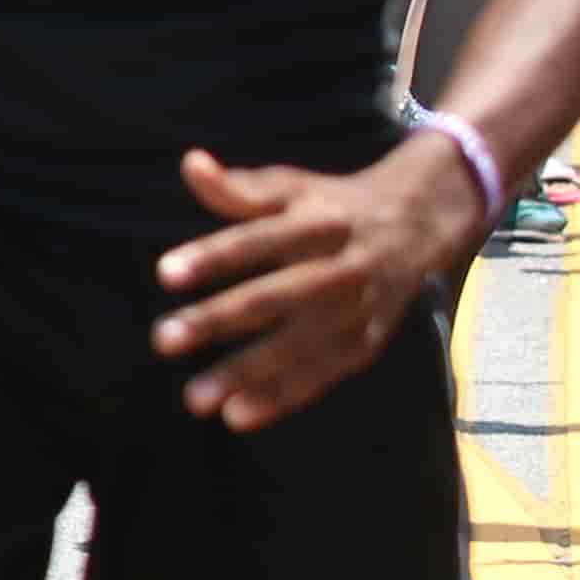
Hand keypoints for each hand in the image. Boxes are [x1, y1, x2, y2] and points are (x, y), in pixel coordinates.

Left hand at [151, 132, 488, 428]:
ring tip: (196, 399)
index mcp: (317, 223)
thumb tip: (190, 163)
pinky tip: (237, 415)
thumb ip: (238, 188)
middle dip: (218, 320)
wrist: (416, 225)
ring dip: (246, 374)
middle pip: (273, 297)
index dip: (213, 256)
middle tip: (163, 340)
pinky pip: (321, 375)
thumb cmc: (331, 205)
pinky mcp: (366, 343)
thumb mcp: (291, 187)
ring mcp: (356, 310)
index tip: (164, 274)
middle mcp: (339, 268)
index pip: (257, 239)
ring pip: (297, 346)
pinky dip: (281, 397)